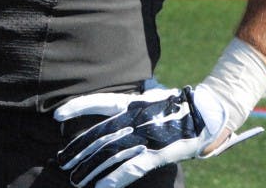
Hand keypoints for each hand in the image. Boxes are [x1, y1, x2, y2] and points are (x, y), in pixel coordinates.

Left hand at [54, 84, 262, 187]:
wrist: (208, 112)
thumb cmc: (181, 103)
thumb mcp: (157, 93)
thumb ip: (144, 94)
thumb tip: (142, 87)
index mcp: (133, 102)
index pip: (99, 102)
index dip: (77, 108)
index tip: (57, 115)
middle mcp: (135, 118)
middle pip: (100, 135)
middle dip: (79, 149)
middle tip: (62, 161)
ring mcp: (145, 136)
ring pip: (111, 154)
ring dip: (91, 169)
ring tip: (76, 179)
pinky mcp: (157, 153)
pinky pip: (131, 169)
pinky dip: (114, 180)